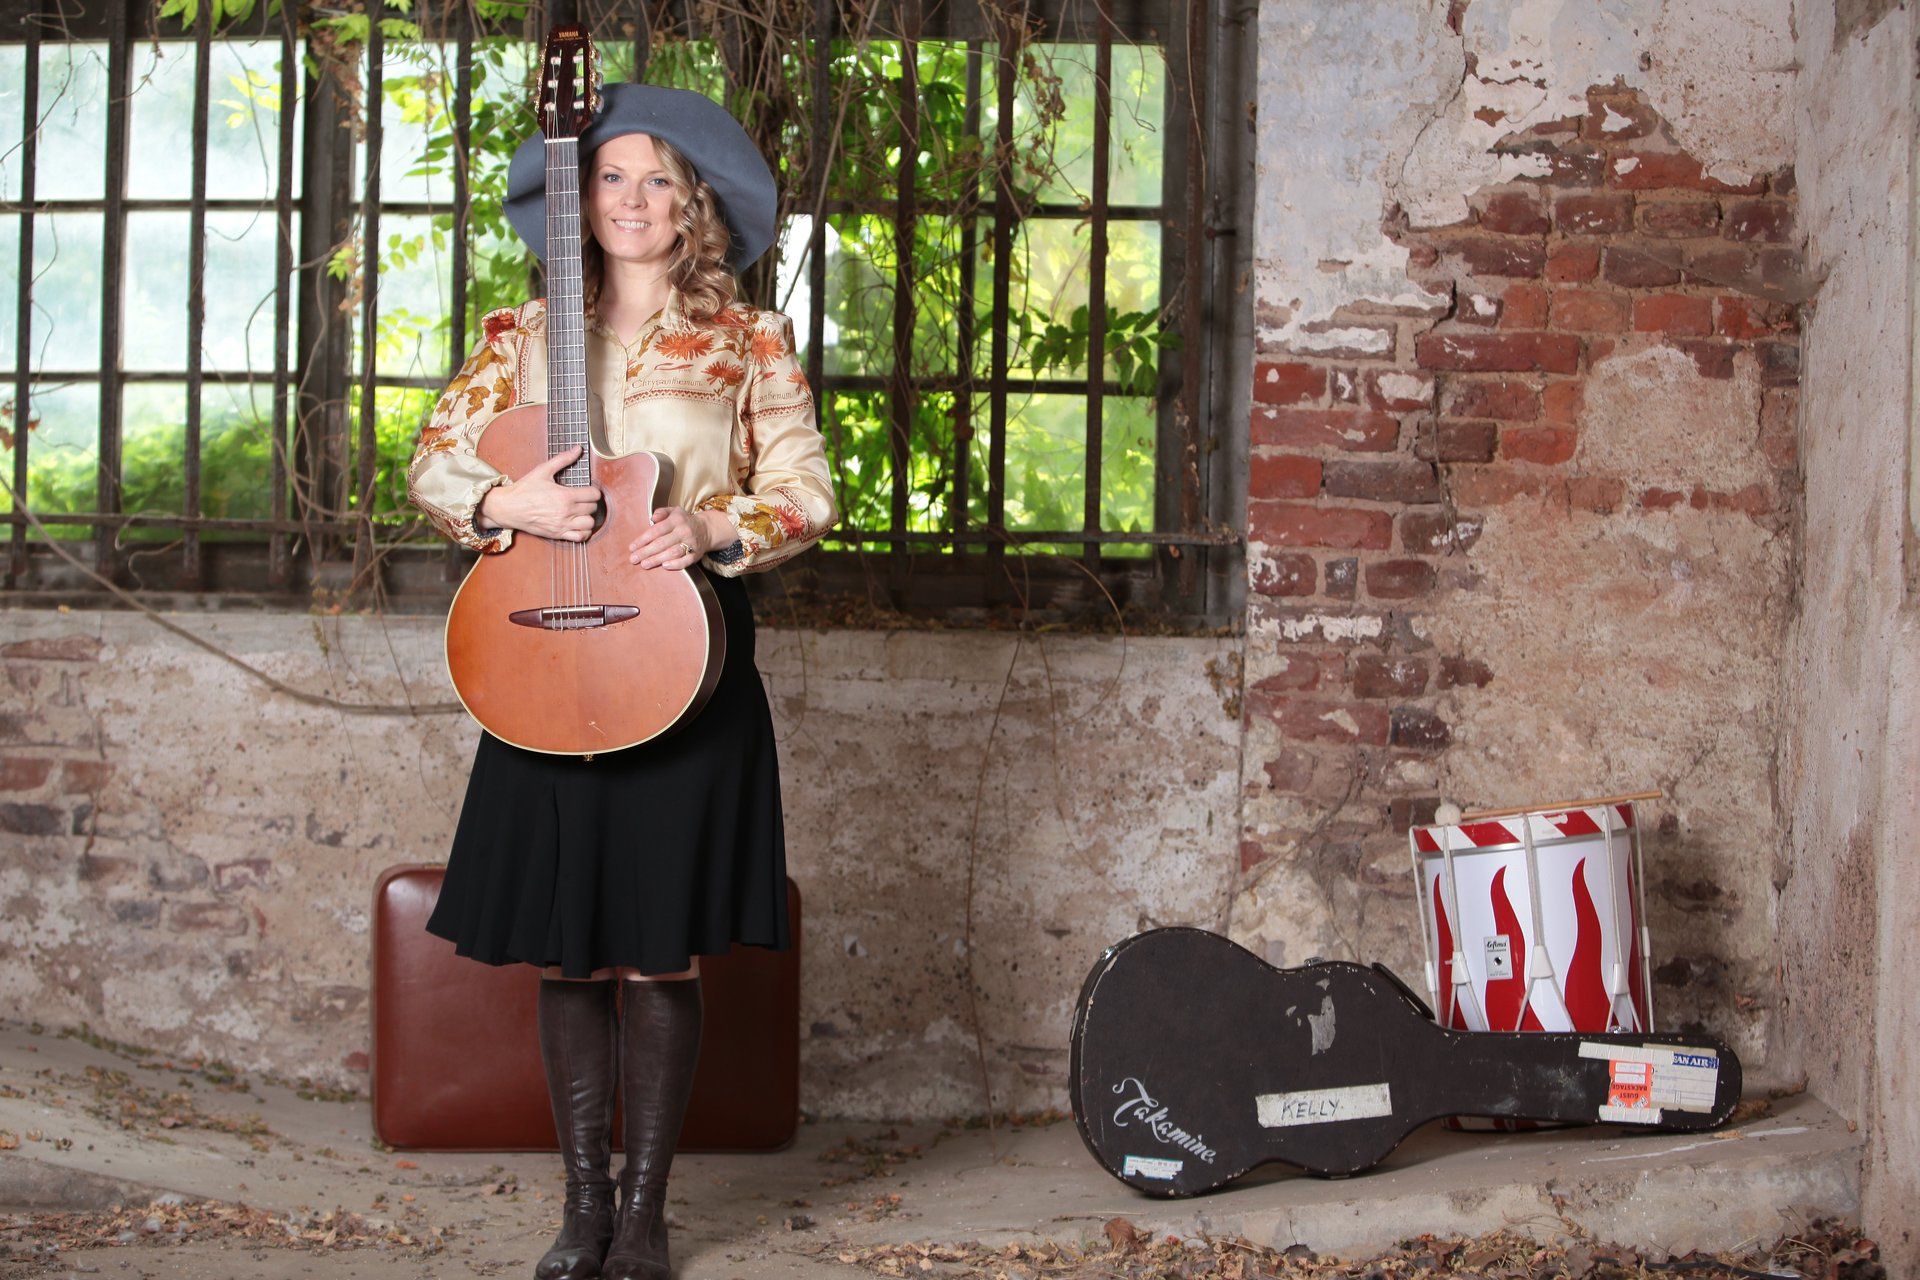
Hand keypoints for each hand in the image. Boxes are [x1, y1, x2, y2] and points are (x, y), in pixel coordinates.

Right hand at [479, 446, 601, 541]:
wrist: (509, 508)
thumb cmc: (524, 489)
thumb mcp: (543, 470)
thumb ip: (563, 459)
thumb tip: (578, 449)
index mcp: (565, 495)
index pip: (594, 495)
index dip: (593, 491)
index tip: (587, 490)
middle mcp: (566, 512)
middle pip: (592, 508)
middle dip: (590, 502)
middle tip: (583, 499)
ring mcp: (562, 524)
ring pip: (589, 524)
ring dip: (588, 517)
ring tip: (582, 512)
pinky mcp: (557, 534)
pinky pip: (580, 537)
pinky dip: (583, 532)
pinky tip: (578, 524)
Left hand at [630, 505, 729, 569]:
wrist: (707, 529)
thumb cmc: (684, 521)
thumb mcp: (674, 511)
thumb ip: (662, 512)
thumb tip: (653, 518)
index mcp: (676, 520)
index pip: (657, 530)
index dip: (643, 539)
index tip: (632, 547)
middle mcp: (684, 531)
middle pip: (662, 543)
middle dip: (646, 552)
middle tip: (633, 559)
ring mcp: (691, 543)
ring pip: (673, 552)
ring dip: (657, 559)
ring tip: (644, 564)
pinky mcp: (697, 554)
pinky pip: (686, 560)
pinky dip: (676, 564)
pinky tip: (664, 566)